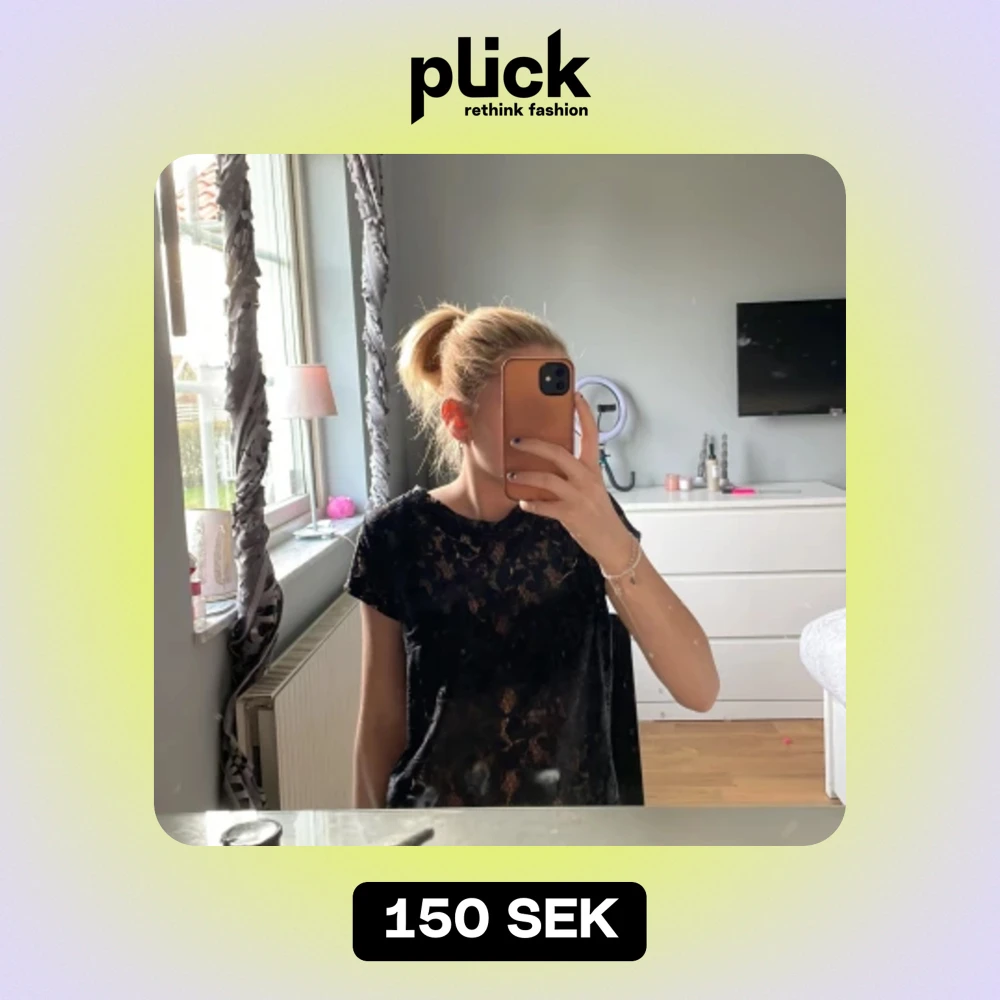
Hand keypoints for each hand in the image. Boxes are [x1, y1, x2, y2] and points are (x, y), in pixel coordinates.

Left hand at [509, 392, 634, 573]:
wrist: (612, 542)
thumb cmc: (598, 513)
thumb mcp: (591, 487)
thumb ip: (574, 472)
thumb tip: (548, 460)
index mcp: (593, 468)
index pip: (591, 434)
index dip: (584, 413)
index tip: (575, 395)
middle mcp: (587, 478)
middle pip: (559, 453)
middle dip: (534, 445)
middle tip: (516, 440)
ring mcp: (579, 496)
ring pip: (547, 479)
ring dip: (526, 475)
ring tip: (512, 474)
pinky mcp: (571, 514)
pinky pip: (544, 506)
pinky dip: (531, 504)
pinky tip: (523, 502)